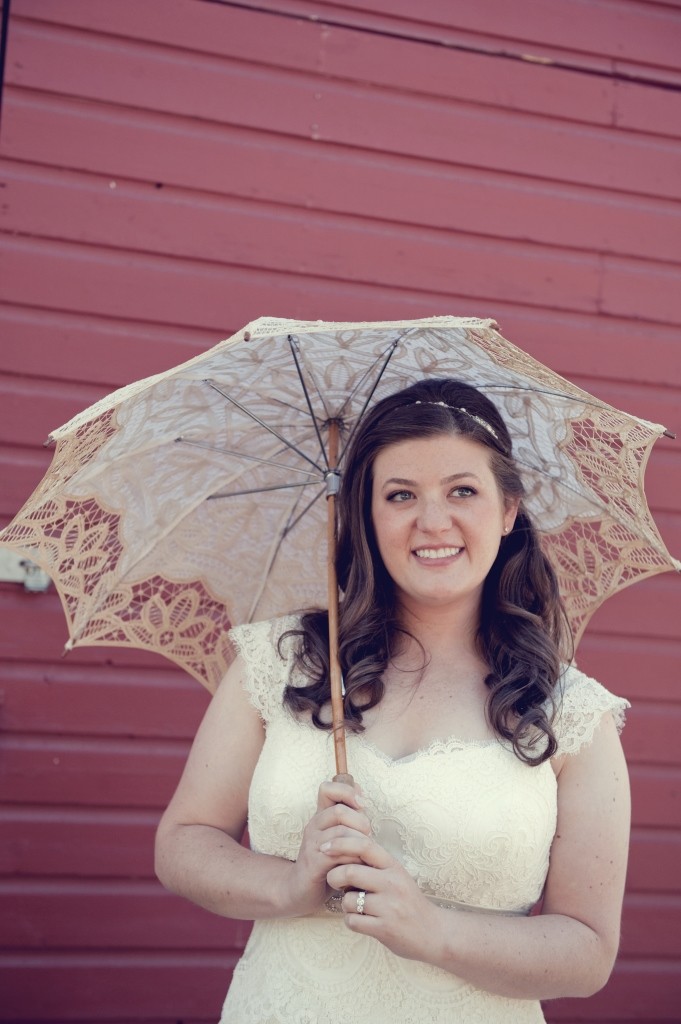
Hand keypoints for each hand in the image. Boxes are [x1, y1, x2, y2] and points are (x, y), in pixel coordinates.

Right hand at [285, 779, 370, 917]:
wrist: (302, 890)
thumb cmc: (327, 863)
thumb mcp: (340, 838)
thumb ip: (350, 820)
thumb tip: (363, 799)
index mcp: (321, 816)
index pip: (327, 789)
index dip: (347, 791)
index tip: (362, 805)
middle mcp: (314, 826)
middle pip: (339, 811)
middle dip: (360, 821)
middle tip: (368, 835)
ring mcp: (312, 844)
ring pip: (340, 832)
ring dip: (359, 842)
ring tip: (365, 852)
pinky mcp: (314, 863)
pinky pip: (337, 854)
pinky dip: (353, 858)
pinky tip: (358, 865)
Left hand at [325, 833, 441, 962]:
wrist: (434, 933)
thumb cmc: (408, 902)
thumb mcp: (396, 875)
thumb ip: (374, 864)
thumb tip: (342, 850)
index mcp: (393, 866)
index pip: (364, 845)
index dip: (341, 843)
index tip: (325, 847)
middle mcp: (392, 883)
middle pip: (350, 871)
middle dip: (334, 877)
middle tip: (334, 882)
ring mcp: (389, 907)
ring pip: (348, 900)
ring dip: (345, 904)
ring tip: (356, 906)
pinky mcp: (385, 929)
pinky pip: (353, 922)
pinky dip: (351, 921)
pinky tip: (361, 921)